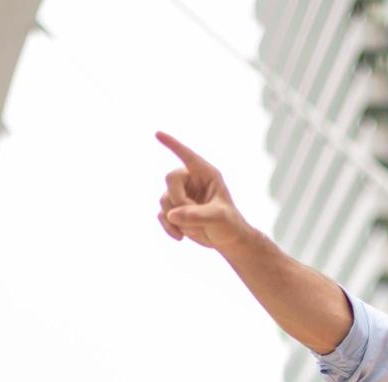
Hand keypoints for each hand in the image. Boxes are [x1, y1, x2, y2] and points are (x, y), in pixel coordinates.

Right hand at [155, 131, 251, 251]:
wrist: (228, 241)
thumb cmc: (230, 224)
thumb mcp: (218, 217)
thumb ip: (196, 215)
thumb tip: (171, 214)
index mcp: (206, 174)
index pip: (187, 155)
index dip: (172, 144)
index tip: (157, 133)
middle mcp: (192, 181)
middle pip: (170, 178)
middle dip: (177, 199)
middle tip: (191, 216)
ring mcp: (181, 195)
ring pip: (163, 199)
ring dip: (175, 217)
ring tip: (194, 229)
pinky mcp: (175, 210)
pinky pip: (161, 214)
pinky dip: (168, 227)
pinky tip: (180, 237)